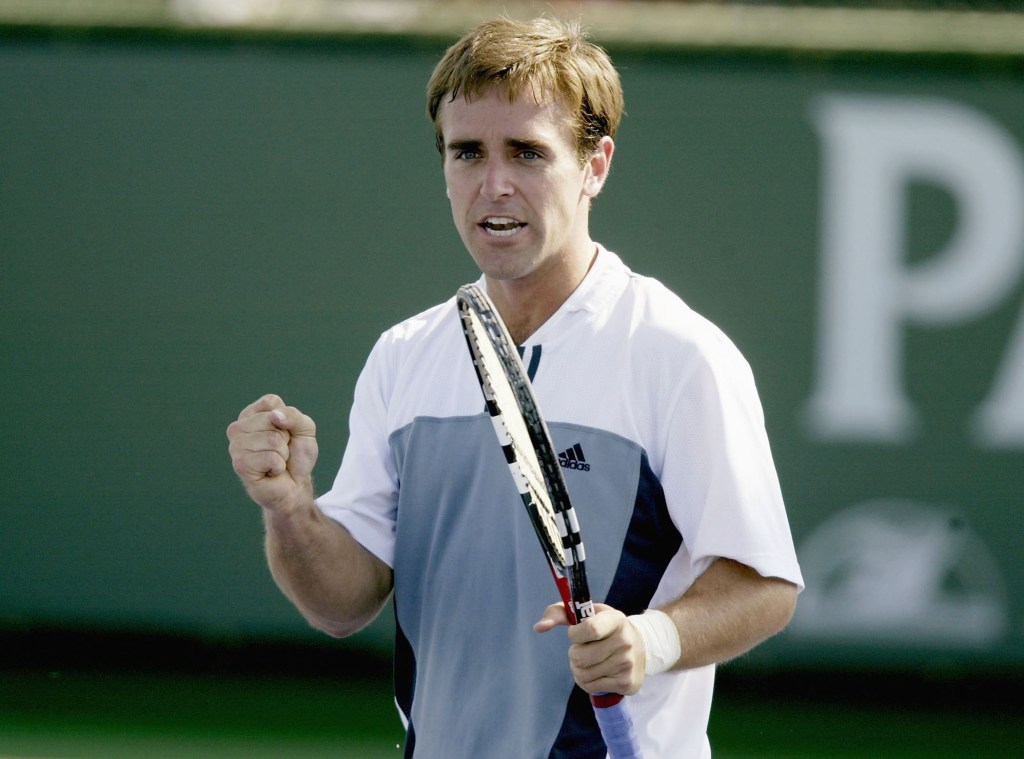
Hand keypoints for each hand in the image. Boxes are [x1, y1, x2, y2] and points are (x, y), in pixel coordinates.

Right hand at [227, 394, 317, 513]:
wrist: (295, 485)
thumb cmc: (296, 455)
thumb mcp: (304, 429)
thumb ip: (294, 416)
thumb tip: (275, 416)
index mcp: (250, 414)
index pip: (271, 402)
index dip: (287, 419)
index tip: (285, 432)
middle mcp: (238, 429)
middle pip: (271, 420)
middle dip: (285, 437)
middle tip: (281, 450)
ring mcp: (236, 447)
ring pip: (272, 439)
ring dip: (282, 454)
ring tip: (276, 461)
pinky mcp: (240, 465)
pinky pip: (271, 458)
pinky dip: (279, 466)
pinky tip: (271, 472)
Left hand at [534, 602, 645, 695]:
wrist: (641, 646)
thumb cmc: (605, 626)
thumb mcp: (587, 613)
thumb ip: (559, 613)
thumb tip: (538, 627)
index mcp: (615, 619)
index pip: (589, 630)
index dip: (575, 634)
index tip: (576, 633)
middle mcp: (624, 641)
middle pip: (580, 657)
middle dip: (574, 654)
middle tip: (582, 649)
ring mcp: (627, 664)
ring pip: (583, 674)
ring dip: (577, 668)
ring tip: (587, 660)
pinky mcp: (626, 683)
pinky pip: (591, 687)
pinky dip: (585, 680)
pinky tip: (594, 671)